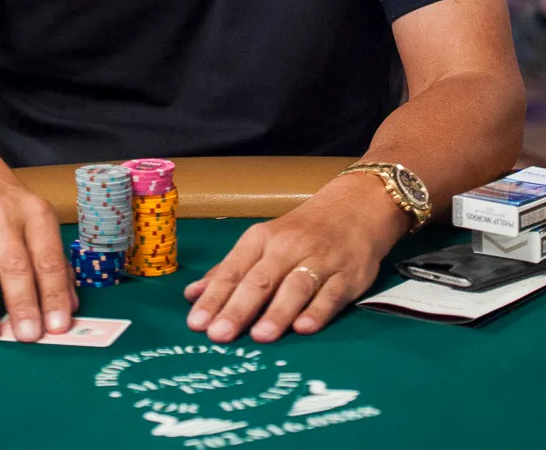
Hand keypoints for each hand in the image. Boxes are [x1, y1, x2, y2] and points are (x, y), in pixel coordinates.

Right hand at [0, 152, 76, 342]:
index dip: (54, 292)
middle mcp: (3, 215)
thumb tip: (70, 306)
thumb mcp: (34, 220)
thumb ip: (52, 261)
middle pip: (14, 262)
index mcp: (34, 214)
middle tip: (28, 336)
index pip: (48, 257)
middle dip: (23, 301)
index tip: (59, 326)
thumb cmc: (6, 205)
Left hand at [183, 176, 407, 342]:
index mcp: (261, 239)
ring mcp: (319, 260)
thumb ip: (229, 271)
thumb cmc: (299, 233)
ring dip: (278, 311)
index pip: (233, 270)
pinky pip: (331, 294)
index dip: (214, 297)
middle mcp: (288, 247)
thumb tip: (192, 295)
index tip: (196, 323)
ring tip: (260, 336)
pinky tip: (304, 328)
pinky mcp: (347, 275)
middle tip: (219, 335)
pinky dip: (318, 311)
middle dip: (238, 308)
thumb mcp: (262, 243)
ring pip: (296, 286)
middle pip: (260, 279)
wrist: (353, 210)